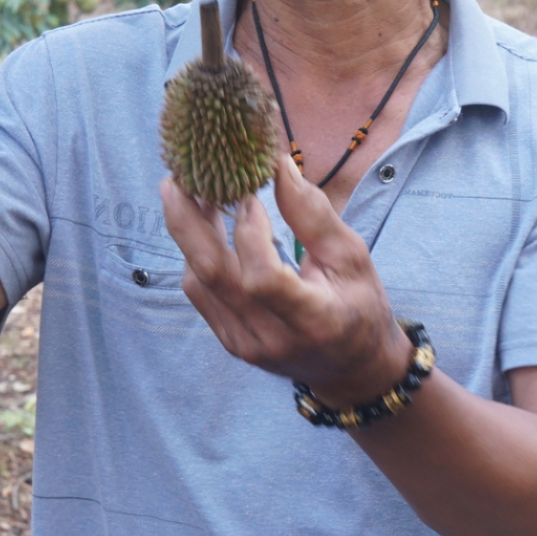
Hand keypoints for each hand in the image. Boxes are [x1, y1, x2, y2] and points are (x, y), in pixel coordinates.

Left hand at [160, 154, 411, 405]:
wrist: (352, 369)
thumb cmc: (359, 307)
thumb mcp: (352, 258)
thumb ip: (313, 215)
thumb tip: (278, 166)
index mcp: (312, 320)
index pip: (263, 279)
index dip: (249, 234)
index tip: (248, 194)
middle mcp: (270, 338)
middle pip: (212, 276)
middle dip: (188, 222)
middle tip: (177, 179)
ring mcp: (244, 344)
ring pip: (199, 282)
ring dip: (188, 234)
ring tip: (191, 194)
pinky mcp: (229, 341)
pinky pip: (200, 293)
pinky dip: (196, 255)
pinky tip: (202, 226)